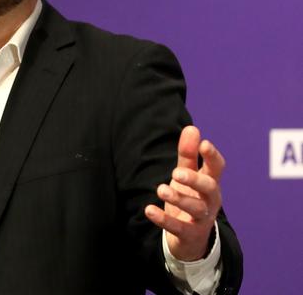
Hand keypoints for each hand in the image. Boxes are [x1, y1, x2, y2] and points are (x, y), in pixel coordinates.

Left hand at [144, 125, 224, 260]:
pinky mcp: (189, 234)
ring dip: (178, 198)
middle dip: (194, 180)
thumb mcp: (187, 175)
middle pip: (209, 188)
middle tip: (177, 172)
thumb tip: (191, 127)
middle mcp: (209, 200)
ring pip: (195, 208)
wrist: (191, 238)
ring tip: (161, 189)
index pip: (217, 168)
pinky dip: (163, 219)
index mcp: (210, 183)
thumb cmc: (190, 198)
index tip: (204, 144)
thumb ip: (188, 153)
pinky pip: (177, 228)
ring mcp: (201, 219)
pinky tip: (149, 210)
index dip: (212, 156)